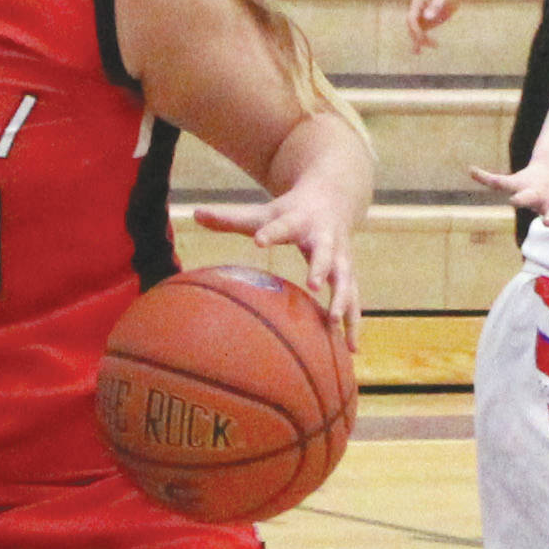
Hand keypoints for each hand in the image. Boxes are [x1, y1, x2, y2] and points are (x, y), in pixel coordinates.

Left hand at [192, 191, 361, 348]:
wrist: (334, 199)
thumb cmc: (291, 212)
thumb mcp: (262, 212)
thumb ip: (230, 218)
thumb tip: (195, 214)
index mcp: (299, 221)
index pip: (283, 227)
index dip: (271, 233)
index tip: (259, 241)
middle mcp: (325, 239)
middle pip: (325, 254)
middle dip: (320, 268)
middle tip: (313, 285)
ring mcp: (341, 258)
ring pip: (346, 280)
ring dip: (343, 301)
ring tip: (335, 324)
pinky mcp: (349, 274)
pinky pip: (354, 300)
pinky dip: (354, 324)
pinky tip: (351, 350)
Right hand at [407, 0, 462, 51]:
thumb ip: (436, 6)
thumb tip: (427, 17)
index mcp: (418, 1)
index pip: (411, 18)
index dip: (415, 29)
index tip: (422, 37)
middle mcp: (417, 9)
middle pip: (412, 26)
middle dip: (418, 37)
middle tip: (431, 44)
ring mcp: (421, 15)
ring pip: (416, 31)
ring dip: (419, 41)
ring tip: (417, 52)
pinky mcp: (427, 21)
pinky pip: (423, 32)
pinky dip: (423, 40)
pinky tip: (423, 49)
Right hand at [469, 161, 548, 244]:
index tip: (548, 222)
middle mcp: (539, 195)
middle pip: (530, 197)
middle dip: (524, 198)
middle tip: (516, 202)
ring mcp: (526, 187)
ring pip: (512, 187)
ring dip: (502, 186)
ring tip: (484, 179)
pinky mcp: (515, 181)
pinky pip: (497, 180)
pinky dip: (485, 176)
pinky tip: (472, 171)